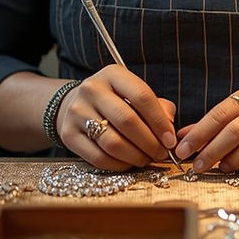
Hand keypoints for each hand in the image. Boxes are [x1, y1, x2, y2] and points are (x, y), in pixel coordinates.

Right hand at [56, 65, 177, 170]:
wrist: (75, 104)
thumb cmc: (114, 101)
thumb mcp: (133, 93)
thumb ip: (157, 107)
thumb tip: (169, 130)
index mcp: (112, 74)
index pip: (141, 96)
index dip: (159, 121)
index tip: (171, 139)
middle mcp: (92, 89)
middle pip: (127, 120)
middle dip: (150, 142)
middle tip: (161, 153)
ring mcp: (77, 112)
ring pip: (113, 142)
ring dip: (136, 156)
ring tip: (147, 159)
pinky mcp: (68, 135)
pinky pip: (98, 158)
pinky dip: (119, 165)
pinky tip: (129, 163)